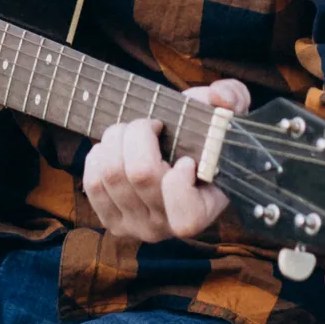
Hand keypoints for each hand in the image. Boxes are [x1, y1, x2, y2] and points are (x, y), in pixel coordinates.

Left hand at [82, 78, 250, 241]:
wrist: (174, 153)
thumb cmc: (202, 135)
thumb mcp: (225, 113)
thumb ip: (231, 97)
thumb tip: (218, 98)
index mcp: (203, 210)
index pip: (186, 217)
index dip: (179, 182)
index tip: (185, 158)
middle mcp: (168, 227)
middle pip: (140, 174)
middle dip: (140, 132)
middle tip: (151, 123)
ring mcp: (136, 226)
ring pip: (112, 173)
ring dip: (116, 138)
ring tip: (131, 131)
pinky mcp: (110, 219)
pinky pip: (92, 182)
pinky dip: (99, 154)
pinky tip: (115, 147)